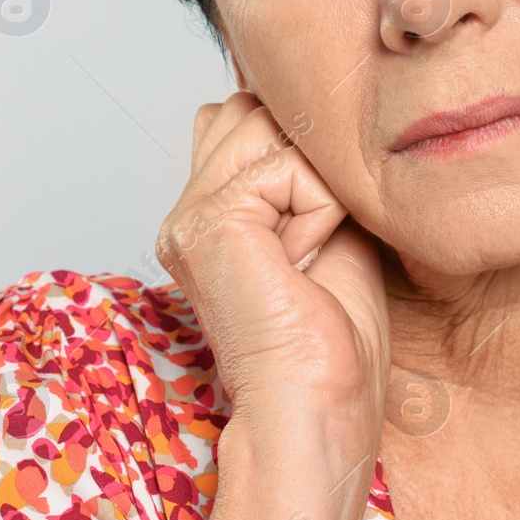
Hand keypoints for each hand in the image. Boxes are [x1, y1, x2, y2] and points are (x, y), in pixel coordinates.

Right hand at [156, 91, 390, 519]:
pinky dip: (320, 210)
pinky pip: (289, 165)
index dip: (296, 151)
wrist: (318, 410)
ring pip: (270, 125)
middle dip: (305, 159)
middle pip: (254, 109)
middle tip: (313, 244)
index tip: (318, 227)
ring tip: (307, 254)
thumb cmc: (333, 344)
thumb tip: (312, 115)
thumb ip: (304, 171)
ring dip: (315, 185)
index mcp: (206, 216)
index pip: (242, 116)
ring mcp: (190, 216)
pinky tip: (304, 263)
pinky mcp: (209, 222)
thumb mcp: (327, 230)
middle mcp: (187, 212)